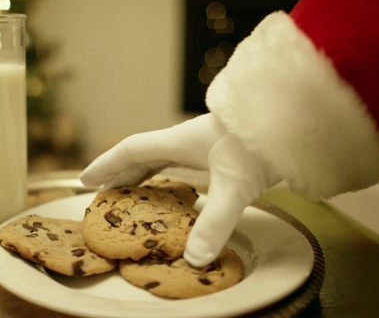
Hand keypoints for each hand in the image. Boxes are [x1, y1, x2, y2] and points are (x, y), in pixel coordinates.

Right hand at [79, 113, 279, 266]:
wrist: (293, 121)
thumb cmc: (261, 143)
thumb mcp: (235, 186)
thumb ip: (215, 223)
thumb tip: (194, 258)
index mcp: (179, 141)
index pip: (131, 150)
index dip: (106, 165)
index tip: (85, 179)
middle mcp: (186, 140)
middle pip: (142, 155)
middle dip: (119, 174)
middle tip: (102, 194)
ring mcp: (203, 145)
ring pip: (161, 159)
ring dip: (141, 175)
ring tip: (130, 195)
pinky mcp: (220, 152)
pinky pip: (181, 164)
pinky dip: (168, 177)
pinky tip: (176, 192)